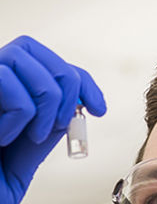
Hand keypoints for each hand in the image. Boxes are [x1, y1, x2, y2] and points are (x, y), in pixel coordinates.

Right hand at [0, 36, 106, 203]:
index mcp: (4, 95)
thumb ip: (47, 126)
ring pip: (21, 56)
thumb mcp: (27, 154)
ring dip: (45, 100)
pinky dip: (20, 112)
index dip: (80, 79)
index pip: (46, 63)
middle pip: (33, 48)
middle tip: (64, 123)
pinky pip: (6, 79)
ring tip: (32, 135)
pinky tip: (5, 137)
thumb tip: (76, 104)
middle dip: (66, 84)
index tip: (99, 109)